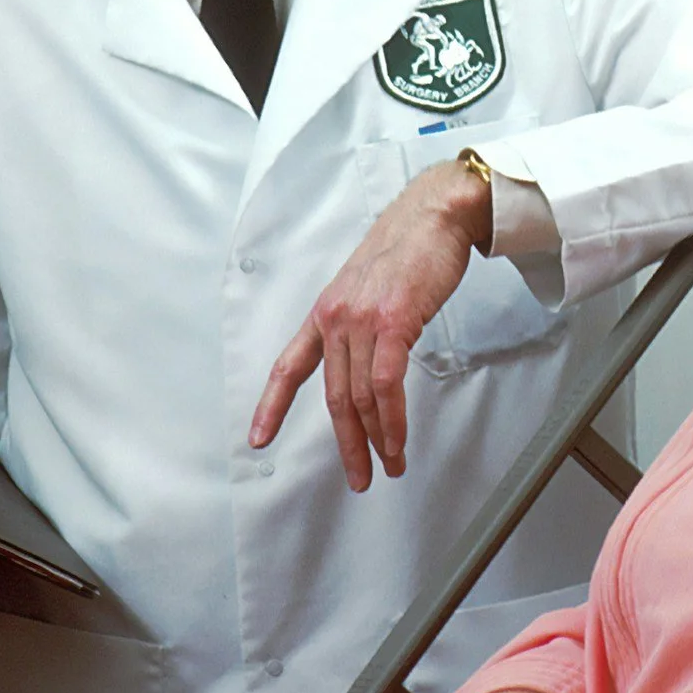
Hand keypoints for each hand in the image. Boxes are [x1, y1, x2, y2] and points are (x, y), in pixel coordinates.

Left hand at [249, 159, 490, 490]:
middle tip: (359, 477)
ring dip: (377, 439)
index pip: (289, 366)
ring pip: (360, 397)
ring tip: (390, 465)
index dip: (271, 406)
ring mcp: (360, 321)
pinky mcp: (391, 323)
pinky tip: (398, 439)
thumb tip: (366, 360)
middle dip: (347, 444)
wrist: (433, 215)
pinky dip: (392, 419)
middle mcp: (335, 318)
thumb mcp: (367, 288)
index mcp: (324, 312)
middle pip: (333, 397)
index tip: (259, 438)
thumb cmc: (408, 249)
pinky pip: (385, 384)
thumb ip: (359, 324)